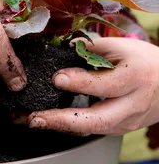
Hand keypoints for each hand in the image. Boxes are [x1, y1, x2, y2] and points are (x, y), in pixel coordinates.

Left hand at [25, 38, 158, 135]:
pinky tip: (50, 121)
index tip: (57, 78)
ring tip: (34, 121)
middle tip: (36, 117)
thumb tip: (60, 48)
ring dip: (60, 127)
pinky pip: (92, 130)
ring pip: (92, 130)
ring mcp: (126, 121)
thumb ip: (90, 49)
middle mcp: (132, 104)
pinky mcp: (119, 129)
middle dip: (63, 120)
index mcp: (134, 77)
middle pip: (98, 119)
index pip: (106, 84)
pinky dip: (69, 127)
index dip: (80, 82)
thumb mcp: (120, 47)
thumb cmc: (143, 61)